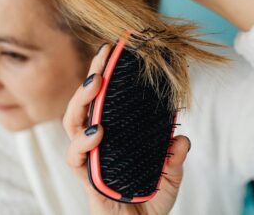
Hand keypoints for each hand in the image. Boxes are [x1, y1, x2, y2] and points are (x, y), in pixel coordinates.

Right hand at [62, 43, 191, 214]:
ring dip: (82, 101)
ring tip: (96, 83)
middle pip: (84, 105)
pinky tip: (96, 131)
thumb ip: (174, 156)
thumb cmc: (149, 201)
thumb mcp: (169, 175)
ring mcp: (88, 159)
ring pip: (73, 124)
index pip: (104, 102)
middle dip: (91, 78)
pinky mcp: (85, 178)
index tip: (114, 53)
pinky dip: (83, 143)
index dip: (106, 78)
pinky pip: (76, 158)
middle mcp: (96, 144)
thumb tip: (181, 138)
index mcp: (113, 137)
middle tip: (103, 56)